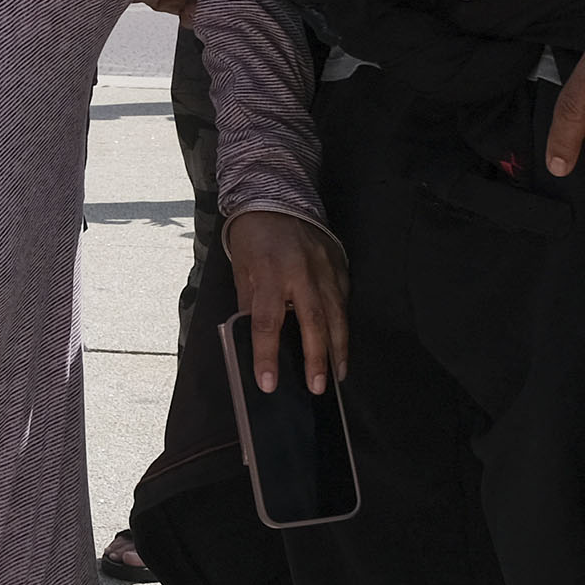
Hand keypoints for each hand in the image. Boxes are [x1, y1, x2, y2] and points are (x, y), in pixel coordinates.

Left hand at [222, 208, 348, 392]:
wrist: (277, 196)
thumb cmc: (253, 237)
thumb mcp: (241, 269)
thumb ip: (250, 304)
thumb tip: (254, 339)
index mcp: (269, 273)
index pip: (268, 321)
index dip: (267, 355)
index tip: (268, 383)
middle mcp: (301, 272)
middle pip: (313, 322)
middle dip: (316, 358)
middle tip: (318, 387)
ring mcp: (325, 269)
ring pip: (337, 315)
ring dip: (338, 348)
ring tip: (337, 375)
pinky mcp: (339, 266)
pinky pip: (343, 300)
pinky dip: (343, 324)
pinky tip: (342, 344)